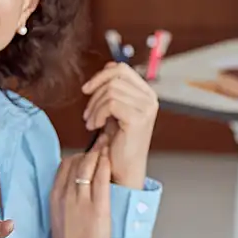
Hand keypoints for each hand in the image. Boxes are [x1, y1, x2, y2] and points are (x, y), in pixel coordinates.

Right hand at [49, 147, 112, 237]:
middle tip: (102, 141)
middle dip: (91, 149)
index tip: (89, 151)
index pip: (65, 165)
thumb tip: (74, 187)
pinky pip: (101, 179)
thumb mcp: (59, 216)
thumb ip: (64, 199)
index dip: (79, 155)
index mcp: (55, 196)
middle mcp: (66, 195)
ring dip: (99, 152)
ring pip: (88, 165)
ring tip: (108, 145)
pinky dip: (106, 165)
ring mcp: (81, 200)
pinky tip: (111, 159)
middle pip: (77, 161)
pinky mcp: (97, 207)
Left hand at [79, 64, 158, 188]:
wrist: (123, 169)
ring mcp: (146, 108)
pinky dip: (97, 114)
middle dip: (94, 93)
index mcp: (146, 94)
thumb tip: (106, 68)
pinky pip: (110, 104)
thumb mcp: (115, 110)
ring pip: (110, 90)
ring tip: (90, 122)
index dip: (101, 75)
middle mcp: (150, 99)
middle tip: (87, 112)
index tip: (87, 90)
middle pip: (114, 77)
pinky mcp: (138, 119)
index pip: (121, 69)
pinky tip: (95, 126)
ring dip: (94, 107)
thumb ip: (115, 90)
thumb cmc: (118, 143)